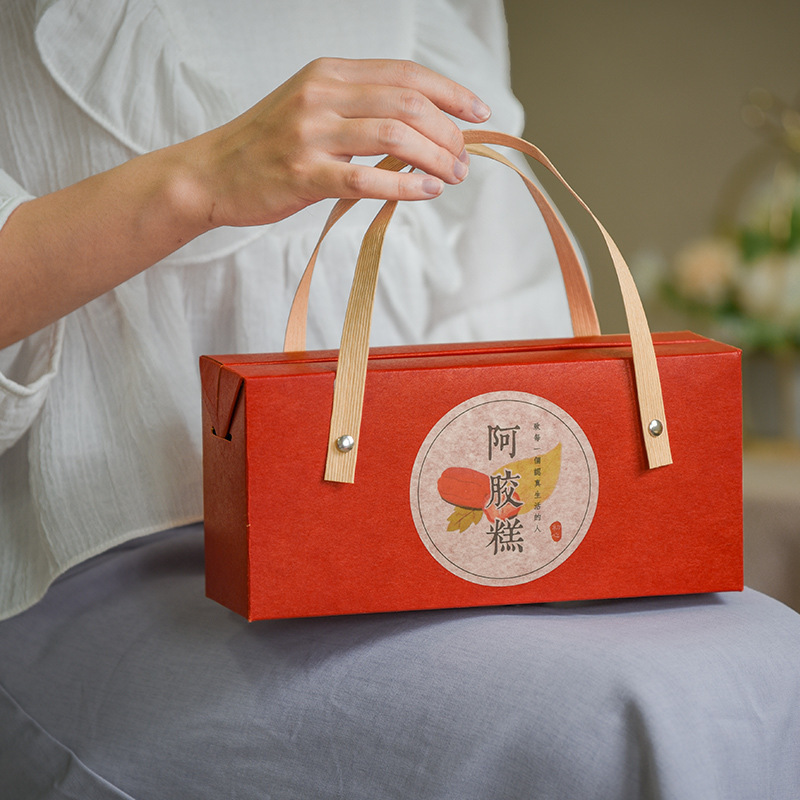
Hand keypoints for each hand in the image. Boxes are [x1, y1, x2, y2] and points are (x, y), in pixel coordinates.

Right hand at [184, 58, 491, 227]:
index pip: (405, 73)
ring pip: (393, 136)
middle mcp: (321, 95)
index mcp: (329, 73)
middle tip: (464, 159)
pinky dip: (403, 185)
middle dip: (448, 131)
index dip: (450, 92)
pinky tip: (426, 191)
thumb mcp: (313, 108)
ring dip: (434, 157)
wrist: (213, 173)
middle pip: (407, 102)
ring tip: (453, 176)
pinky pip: (365, 178)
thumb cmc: (269, 146)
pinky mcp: (303, 174)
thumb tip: (420, 128)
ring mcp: (310, 133)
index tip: (478, 112)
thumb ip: (360, 109)